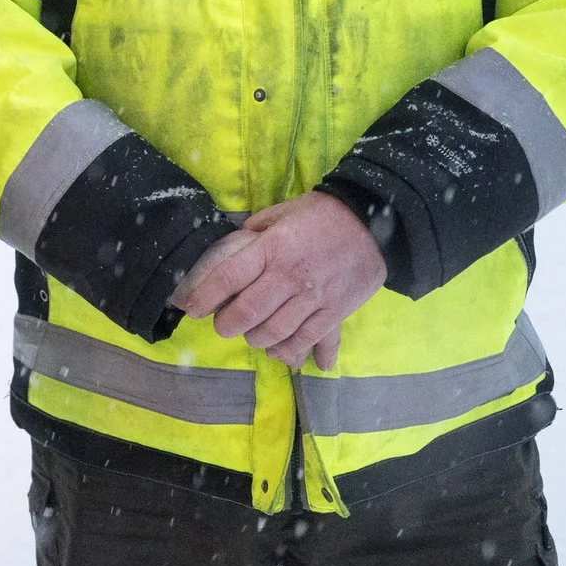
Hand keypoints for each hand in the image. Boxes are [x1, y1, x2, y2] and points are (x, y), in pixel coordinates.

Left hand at [172, 192, 385, 369]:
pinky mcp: (335, 313)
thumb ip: (252, 233)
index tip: (193, 308)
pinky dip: (290, 351)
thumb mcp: (279, 214)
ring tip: (251, 333)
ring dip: (256, 338)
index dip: (205, 296)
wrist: (372, 223)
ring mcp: (314, 298)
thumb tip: (229, 249)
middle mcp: (290, 277)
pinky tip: (280, 351)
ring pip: (275, 332)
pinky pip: (307, 341)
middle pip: (249, 313)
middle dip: (228, 325)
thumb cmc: (320, 215)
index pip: (229, 277)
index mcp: (272, 248)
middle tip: (222, 325)